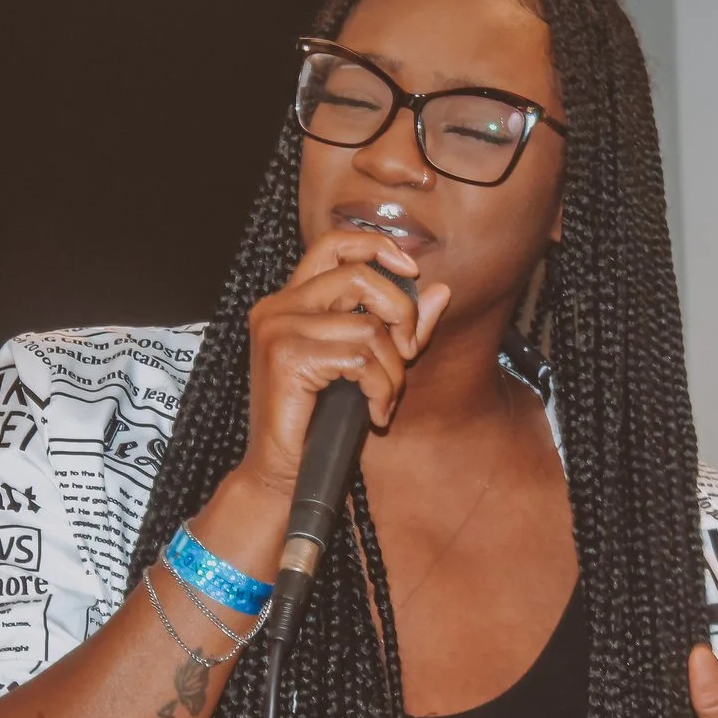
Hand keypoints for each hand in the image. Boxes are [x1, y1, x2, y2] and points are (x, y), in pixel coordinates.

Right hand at [238, 227, 451, 493]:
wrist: (282, 473)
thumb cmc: (320, 422)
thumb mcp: (365, 365)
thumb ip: (398, 325)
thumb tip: (440, 290)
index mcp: (291, 301)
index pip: (334, 244)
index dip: (377, 246)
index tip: (412, 270)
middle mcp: (278, 307)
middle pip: (358, 276)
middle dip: (400, 314)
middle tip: (408, 354)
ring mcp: (278, 329)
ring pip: (367, 327)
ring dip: (391, 370)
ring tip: (384, 398)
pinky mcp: (286, 357)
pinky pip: (360, 359)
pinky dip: (380, 389)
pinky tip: (374, 414)